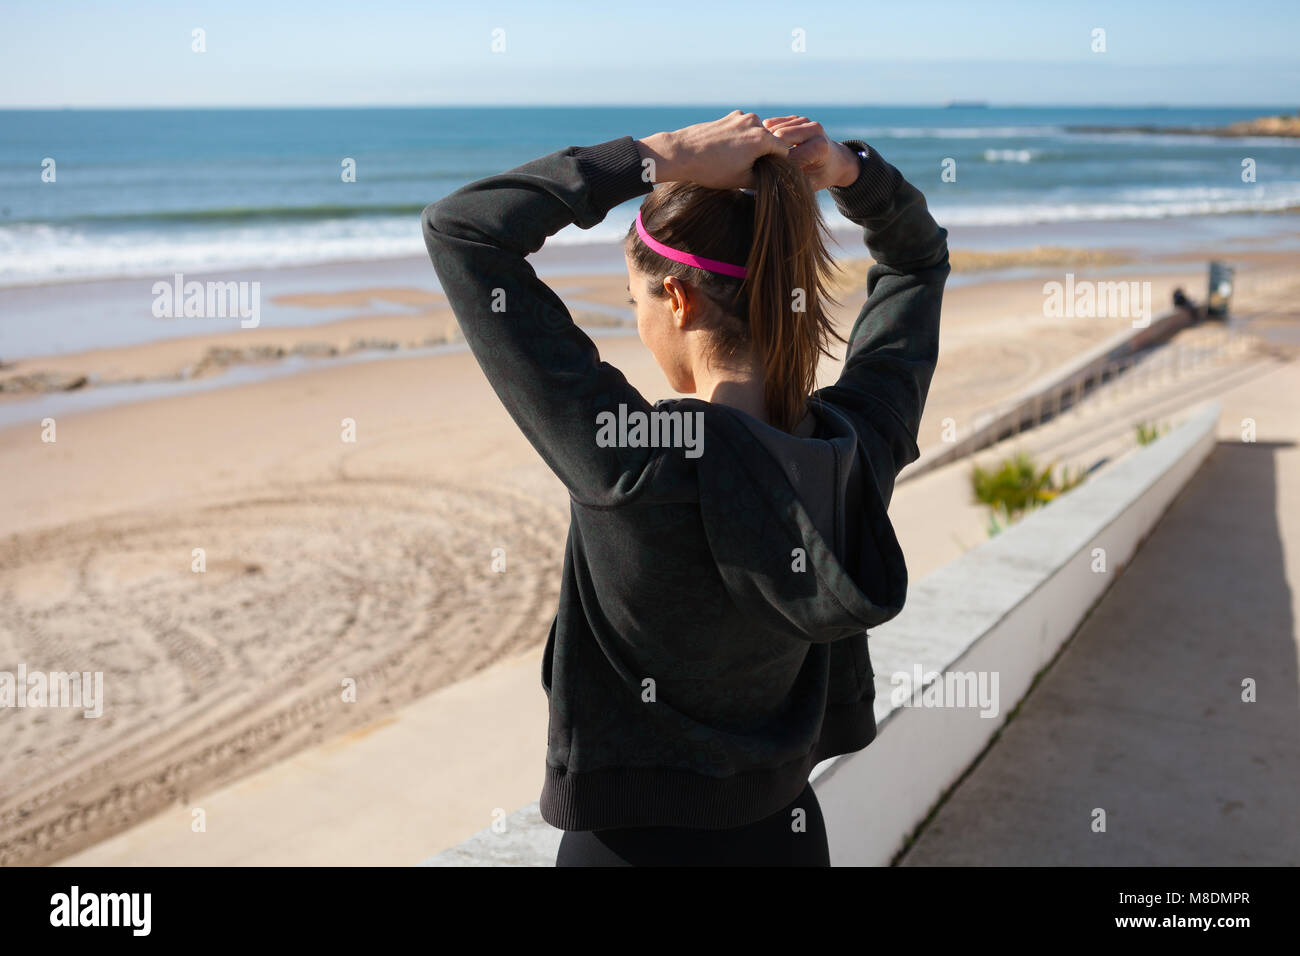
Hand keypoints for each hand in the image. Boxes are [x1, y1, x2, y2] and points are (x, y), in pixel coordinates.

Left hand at [635, 110, 787, 188]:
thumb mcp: (742, 181)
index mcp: (761, 138)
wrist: (682, 153)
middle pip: (770, 141)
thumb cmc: (712, 170)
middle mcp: (754, 122)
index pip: (784, 151)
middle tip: (749, 170)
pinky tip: (726, 151)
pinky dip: (740, 139)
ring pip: (756, 134)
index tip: (768, 174)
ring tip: (735, 161)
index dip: (778, 165)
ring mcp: (740, 117)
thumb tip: (776, 180)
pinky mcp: (729, 117)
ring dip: (752, 147)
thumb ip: (764, 178)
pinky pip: (743, 129)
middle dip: (764, 155)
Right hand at [760, 115, 858, 190]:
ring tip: (762, 157)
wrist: (835, 161)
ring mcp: (805, 120)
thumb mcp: (808, 185)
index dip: (773, 162)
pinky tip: (765, 147)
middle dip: (767, 149)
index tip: (767, 173)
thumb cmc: (820, 177)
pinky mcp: (796, 118)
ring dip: (764, 141)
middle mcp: (814, 128)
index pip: (786, 151)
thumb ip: (792, 180)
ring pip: (772, 127)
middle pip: (778, 135)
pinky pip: (772, 123)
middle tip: (760, 163)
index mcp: (819, 146)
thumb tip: (770, 178)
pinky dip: (765, 135)